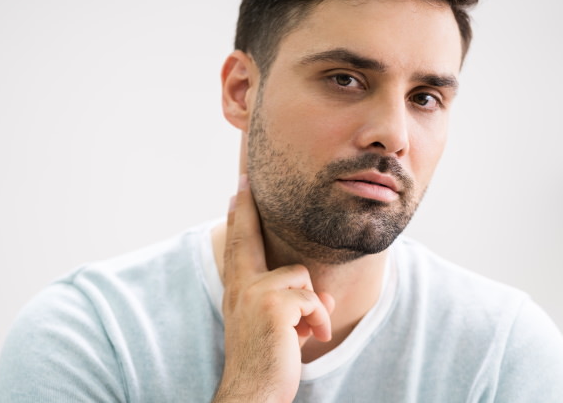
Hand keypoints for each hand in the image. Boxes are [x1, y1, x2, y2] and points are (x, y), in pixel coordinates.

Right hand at [213, 175, 333, 402]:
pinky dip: (320, 321)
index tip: (237, 192)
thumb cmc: (268, 363)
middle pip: (246, 238)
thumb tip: (324, 297)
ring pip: (301, 276)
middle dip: (246, 207)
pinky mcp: (274, 305)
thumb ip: (297, 305)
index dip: (238, 218)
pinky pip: (313, 300)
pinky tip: (312, 338)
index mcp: (238, 291)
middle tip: (243, 181)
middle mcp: (241, 287)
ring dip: (312, 308)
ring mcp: (255, 293)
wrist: (253, 393)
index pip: (238, 247)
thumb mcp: (283, 328)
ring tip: (307, 333)